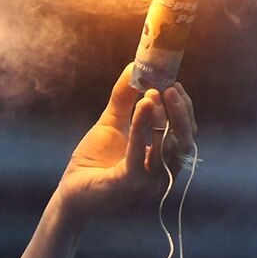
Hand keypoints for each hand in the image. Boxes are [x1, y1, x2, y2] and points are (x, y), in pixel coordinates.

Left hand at [55, 64, 197, 222]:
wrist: (70, 190)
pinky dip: (141, 128)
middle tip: (170, 87)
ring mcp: (149, 182)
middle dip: (180, 112)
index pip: (185, 133)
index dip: (183, 108)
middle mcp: (163, 173)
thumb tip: (135, 67)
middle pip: (185, 141)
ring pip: (167, 148)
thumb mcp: (112, 123)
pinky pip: (140, 154)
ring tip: (153, 93)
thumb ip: (124, 99)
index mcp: (164, 160)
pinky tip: (141, 107)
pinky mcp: (130, 185)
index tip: (173, 83)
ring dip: (161, 117)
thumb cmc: (94, 160)